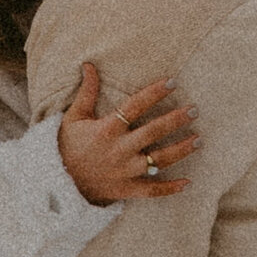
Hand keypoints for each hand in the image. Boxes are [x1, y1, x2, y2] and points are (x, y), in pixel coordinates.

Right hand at [58, 63, 199, 205]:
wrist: (57, 182)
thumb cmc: (67, 146)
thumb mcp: (74, 117)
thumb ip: (87, 92)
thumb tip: (89, 65)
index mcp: (107, 130)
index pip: (135, 106)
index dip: (154, 93)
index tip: (172, 82)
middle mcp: (119, 150)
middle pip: (153, 132)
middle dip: (176, 120)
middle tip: (194, 110)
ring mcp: (124, 171)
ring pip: (159, 161)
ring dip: (181, 150)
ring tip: (199, 139)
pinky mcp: (126, 189)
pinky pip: (151, 191)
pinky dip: (170, 189)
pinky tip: (188, 182)